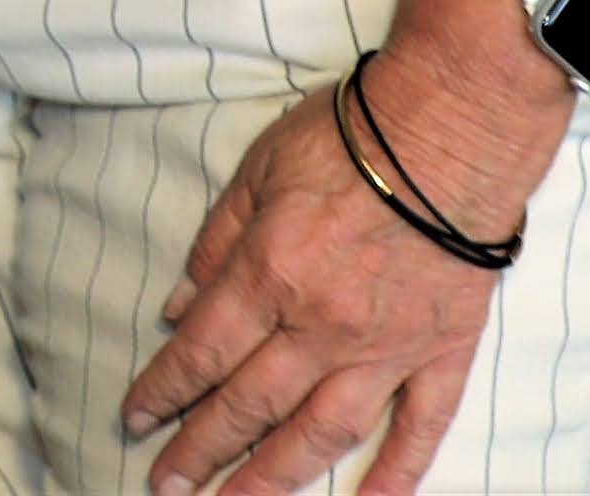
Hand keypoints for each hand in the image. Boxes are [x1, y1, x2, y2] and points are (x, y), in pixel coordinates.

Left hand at [122, 37, 564, 495]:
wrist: (453, 128)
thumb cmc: (353, 136)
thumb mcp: (256, 171)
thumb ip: (215, 244)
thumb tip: (178, 306)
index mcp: (270, 275)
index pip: (201, 352)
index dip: (163, 392)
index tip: (136, 421)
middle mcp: (323, 325)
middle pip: (251, 404)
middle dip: (202, 451)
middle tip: (167, 486)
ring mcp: (387, 346)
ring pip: (324, 432)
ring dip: (276, 476)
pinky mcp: (444, 350)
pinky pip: (421, 425)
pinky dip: (398, 471)